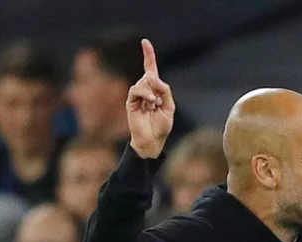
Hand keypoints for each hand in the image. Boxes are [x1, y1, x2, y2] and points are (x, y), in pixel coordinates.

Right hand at [127, 39, 175, 158]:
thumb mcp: (170, 106)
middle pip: (150, 75)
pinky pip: (136, 89)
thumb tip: (154, 78)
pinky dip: (145, 93)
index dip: (148, 55)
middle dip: (156, 84)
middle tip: (159, 100)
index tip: (145, 41)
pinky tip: (150, 102)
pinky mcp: (131, 101)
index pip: (150, 69)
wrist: (152, 140)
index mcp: (155, 91)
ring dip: (151, 91)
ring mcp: (137, 95)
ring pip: (143, 82)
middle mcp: (145, 91)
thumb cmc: (162, 126)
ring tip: (155, 103)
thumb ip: (165, 91)